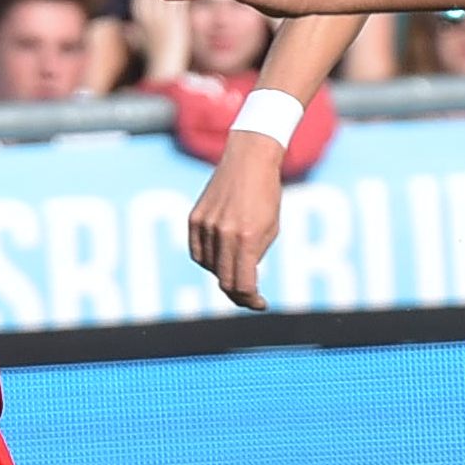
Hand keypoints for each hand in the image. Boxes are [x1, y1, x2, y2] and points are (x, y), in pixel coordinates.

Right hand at [190, 133, 287, 311]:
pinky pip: (197, 252)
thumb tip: (242, 279)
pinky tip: (220, 261)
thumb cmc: (267, 195)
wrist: (249, 161)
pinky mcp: (194, 219)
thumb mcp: (271, 228)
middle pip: (224, 280)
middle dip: (238, 294)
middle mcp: (223, 233)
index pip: (243, 283)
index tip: (260, 303)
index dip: (251, 299)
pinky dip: (208, 261)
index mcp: (248, 238)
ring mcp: (205, 226)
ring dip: (224, 274)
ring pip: (210, 267)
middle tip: (249, 298)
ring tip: (239, 270)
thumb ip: (255, 255)